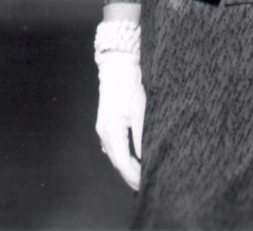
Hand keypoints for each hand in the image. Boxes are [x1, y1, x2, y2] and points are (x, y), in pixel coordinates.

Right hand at [95, 48, 144, 190]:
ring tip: (144, 175)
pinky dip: (124, 157)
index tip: (148, 183)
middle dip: (132, 176)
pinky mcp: (106, 126)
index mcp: (111, 131)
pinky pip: (114, 148)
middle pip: (117, 163)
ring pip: (115, 157)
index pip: (123, 163)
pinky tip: (135, 160)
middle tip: (149, 184)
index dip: (135, 177)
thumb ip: (142, 138)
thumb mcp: (140, 112)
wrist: (117, 69)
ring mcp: (103, 130)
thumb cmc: (130, 88)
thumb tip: (147, 159)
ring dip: (128, 168)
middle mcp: (104, 133)